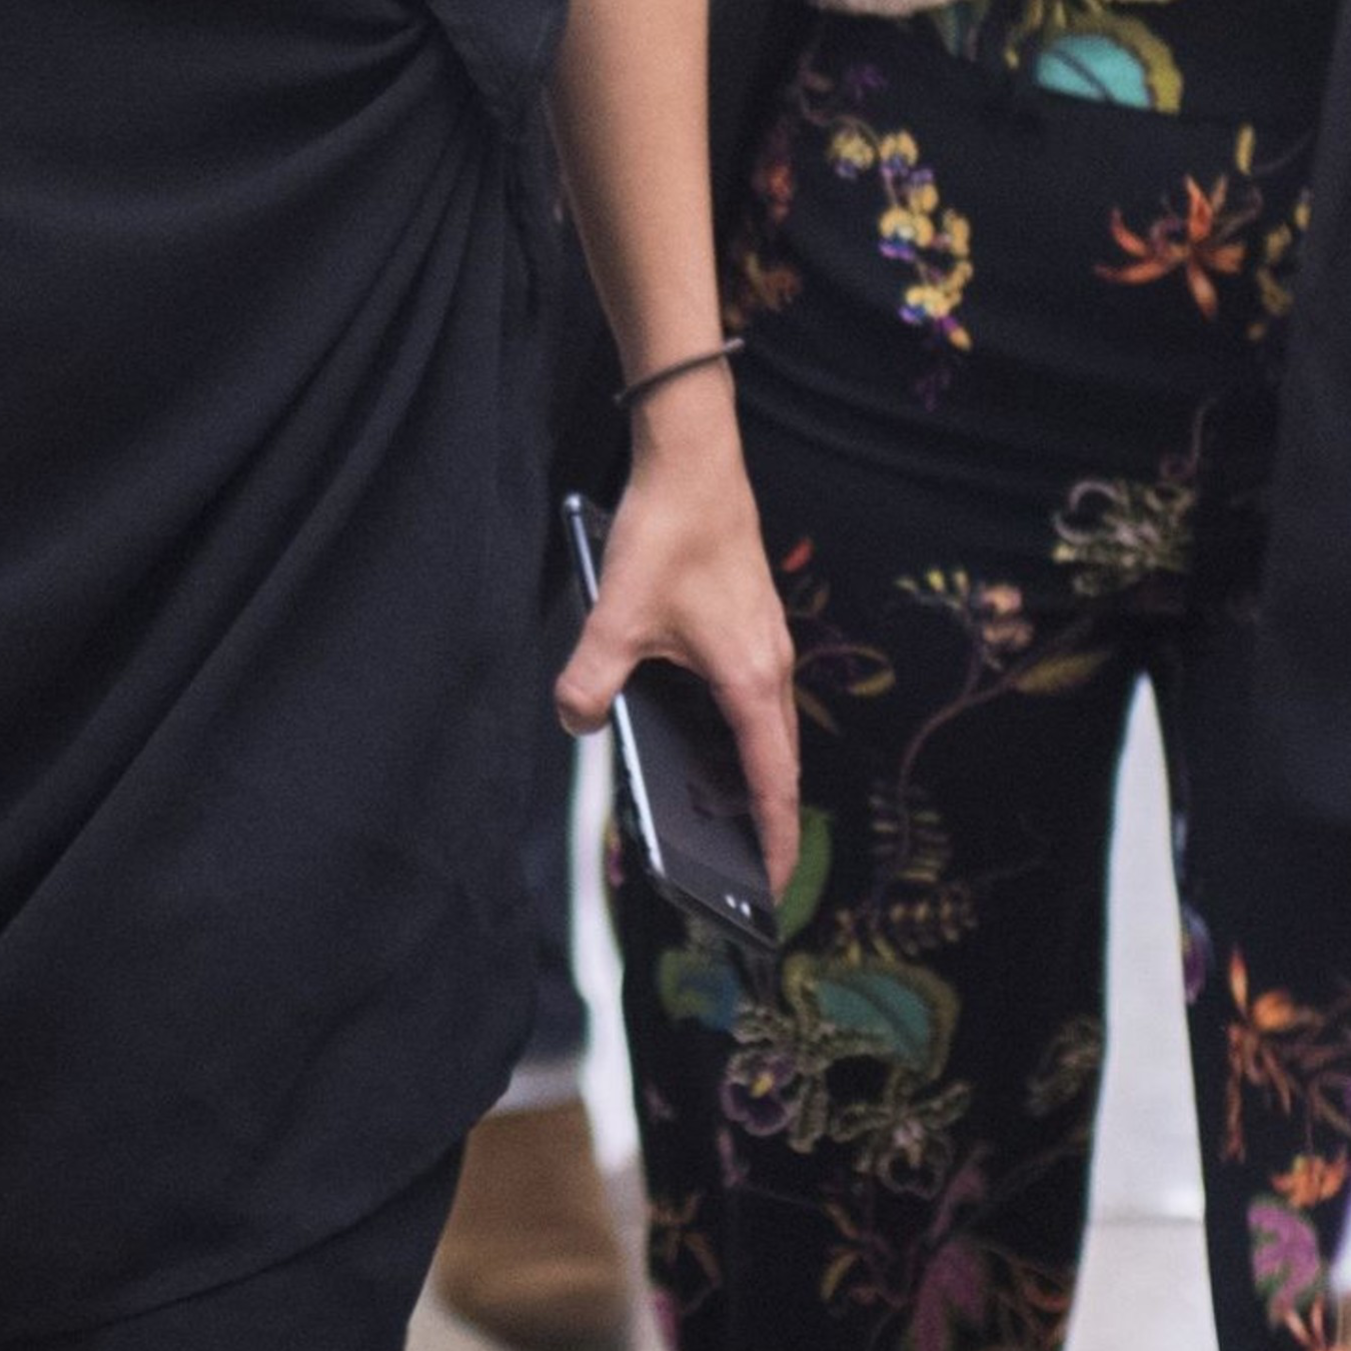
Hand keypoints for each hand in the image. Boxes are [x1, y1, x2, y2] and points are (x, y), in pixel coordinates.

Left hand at [555, 379, 799, 896]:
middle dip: (765, 819)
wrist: (694, 462)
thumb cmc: (668, 535)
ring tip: (726, 813)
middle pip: (776, 762)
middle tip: (749, 867)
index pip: (773, 783)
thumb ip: (592, 678)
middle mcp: (768, 668)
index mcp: (749, 681)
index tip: (773, 889)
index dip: (774, 840)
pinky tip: (702, 731)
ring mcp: (764, 644)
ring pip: (764, 727)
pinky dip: (738, 728)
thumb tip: (574, 722)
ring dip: (752, 772)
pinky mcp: (748, 622)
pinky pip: (751, 695)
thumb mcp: (617, 616)